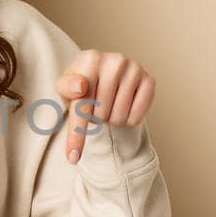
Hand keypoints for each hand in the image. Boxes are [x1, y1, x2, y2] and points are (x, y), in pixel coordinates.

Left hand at [54, 49, 154, 164]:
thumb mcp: (65, 89)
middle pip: (101, 114)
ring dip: (111, 119)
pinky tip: (124, 106)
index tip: (72, 158)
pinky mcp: (149, 80)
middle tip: (96, 106)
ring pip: (119, 118)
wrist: (102, 77)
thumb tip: (80, 87)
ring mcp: (134, 68)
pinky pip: (136, 116)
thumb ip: (66, 89)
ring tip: (108, 105)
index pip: (82, 103)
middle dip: (95, 118)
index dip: (76, 134)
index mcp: (90, 59)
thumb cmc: (80, 86)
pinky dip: (128, 120)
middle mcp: (114, 60)